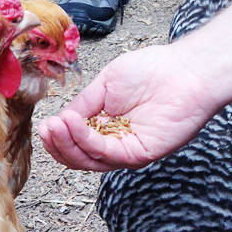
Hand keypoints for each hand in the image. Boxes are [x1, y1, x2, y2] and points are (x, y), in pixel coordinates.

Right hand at [38, 43, 220, 170]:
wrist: (186, 70)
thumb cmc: (152, 71)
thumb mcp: (104, 85)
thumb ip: (82, 106)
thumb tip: (59, 121)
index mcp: (105, 127)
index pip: (75, 142)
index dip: (57, 137)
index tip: (45, 126)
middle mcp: (114, 143)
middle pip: (77, 157)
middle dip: (58, 145)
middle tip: (47, 129)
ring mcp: (125, 151)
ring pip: (87, 160)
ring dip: (67, 144)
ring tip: (55, 126)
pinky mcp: (138, 155)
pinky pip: (104, 153)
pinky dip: (84, 140)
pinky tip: (72, 124)